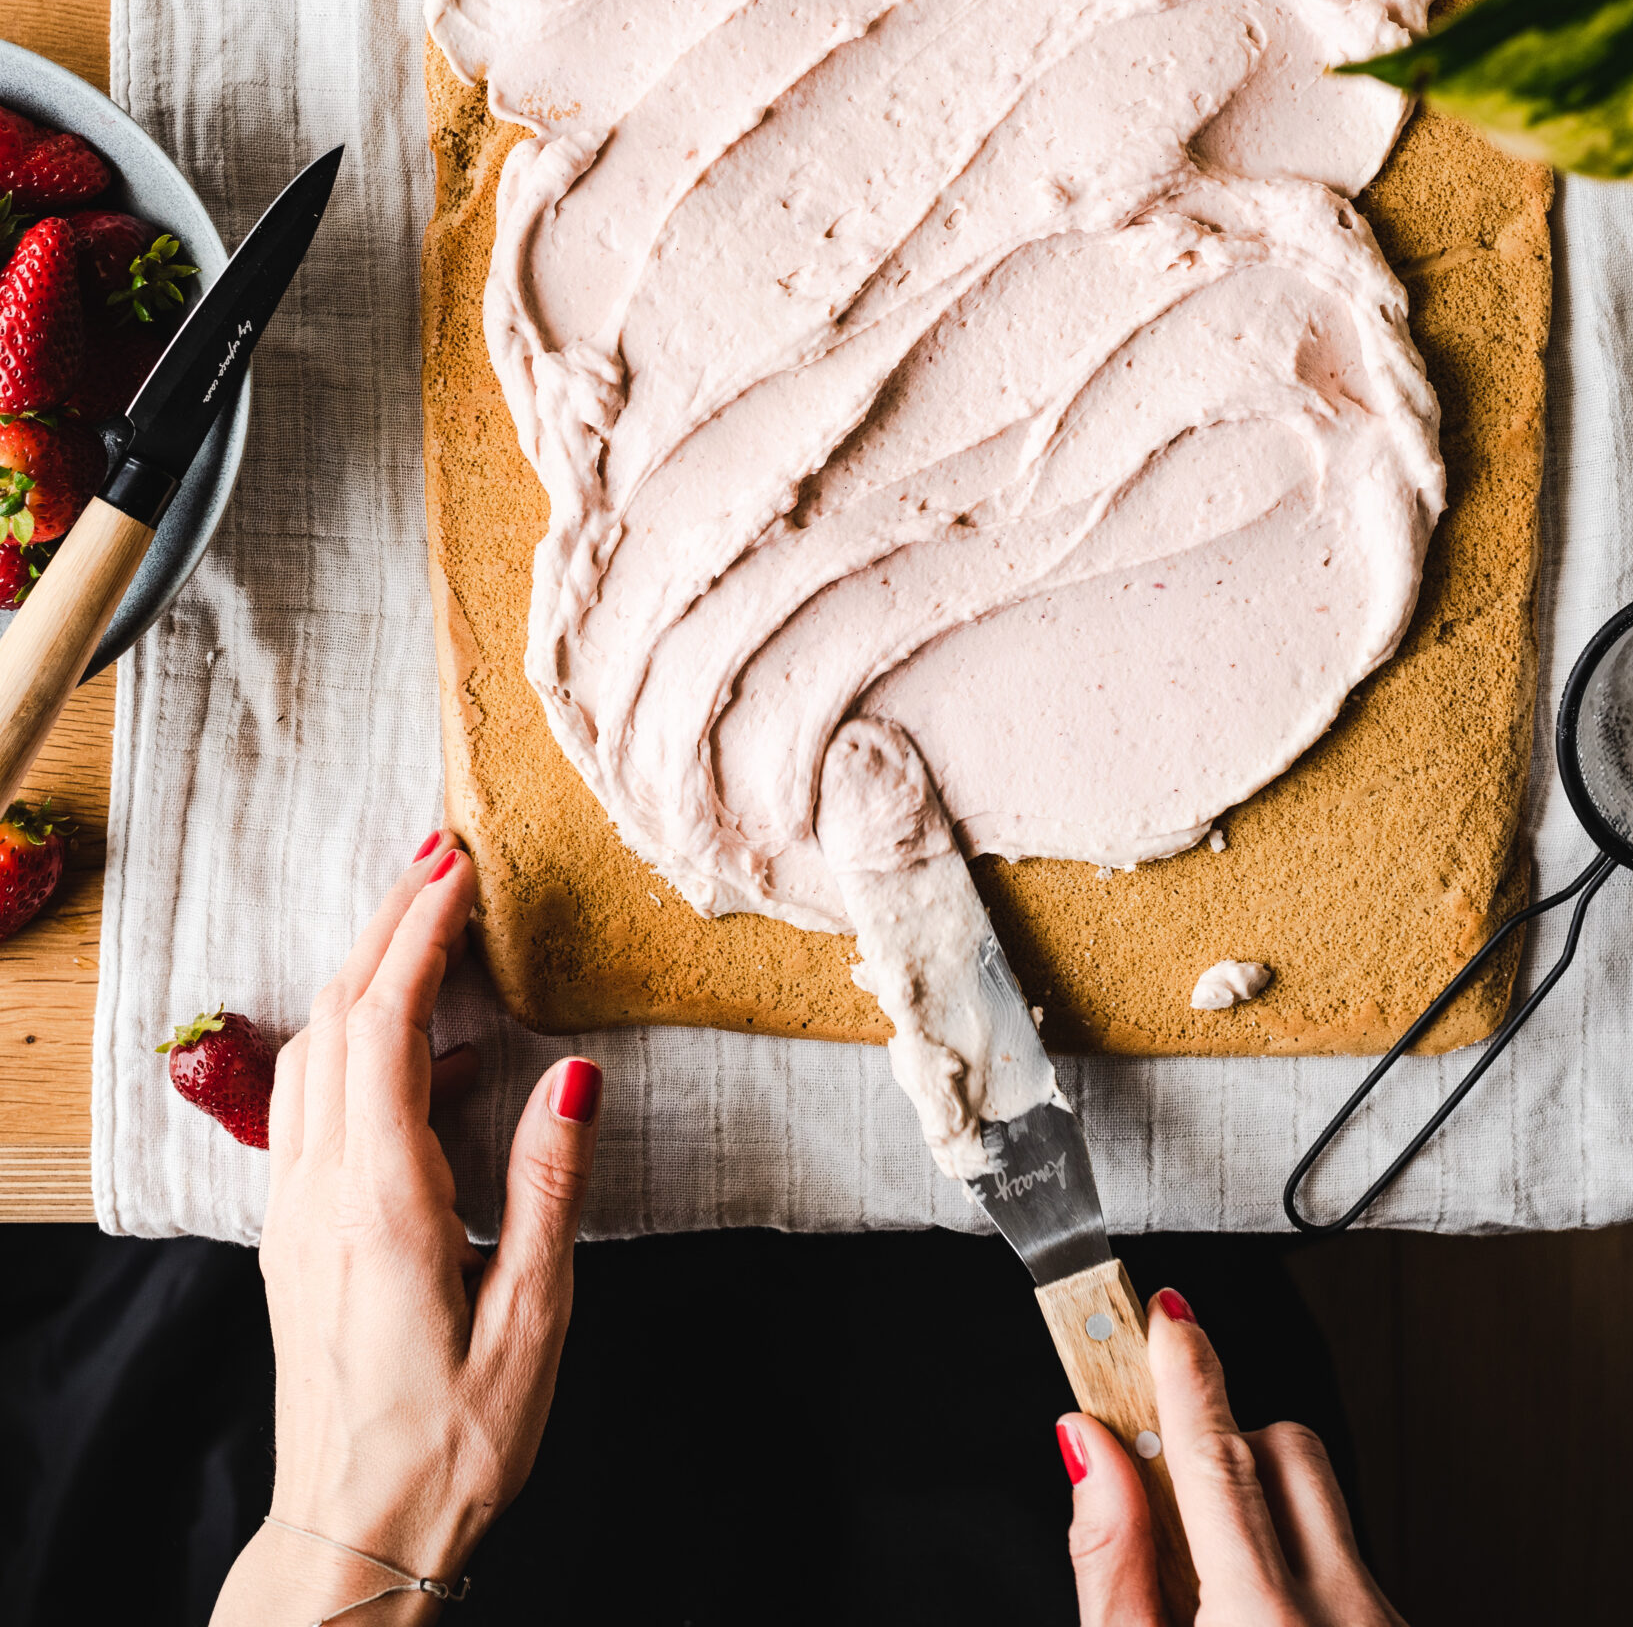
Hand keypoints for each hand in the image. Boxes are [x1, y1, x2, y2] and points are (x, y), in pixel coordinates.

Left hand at [212, 836, 602, 1626]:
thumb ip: (550, 1189)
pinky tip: (429, 1050)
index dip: (419, 934)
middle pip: (337, 1016)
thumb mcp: (532, 1323)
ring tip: (432, 923)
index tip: (458, 866)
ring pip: (315, 1053)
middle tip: (442, 855)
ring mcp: (296, 1211)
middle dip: (388, 923)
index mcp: (383, 1201)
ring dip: (366, 972)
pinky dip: (358, 1040)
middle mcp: (322, 1191)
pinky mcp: (295, 1234)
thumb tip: (578, 1074)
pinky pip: (313, 1103)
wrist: (354, 1536)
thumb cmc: (454, 1446)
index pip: (387, 1027)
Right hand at [1059, 1289, 1405, 1626]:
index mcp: (1264, 1623)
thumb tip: (1089, 1446)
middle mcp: (1343, 1614)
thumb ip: (1111, 1560)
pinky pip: (1350, 1555)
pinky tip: (1264, 1619)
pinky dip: (1300, 1562)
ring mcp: (1382, 1623)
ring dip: (1261, 1507)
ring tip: (1218, 1581)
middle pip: (1283, 1450)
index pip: (1216, 1455)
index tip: (1166, 1314)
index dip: (1184, 1372)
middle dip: (1221, 1445)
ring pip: (1321, 1500)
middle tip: (1171, 1496)